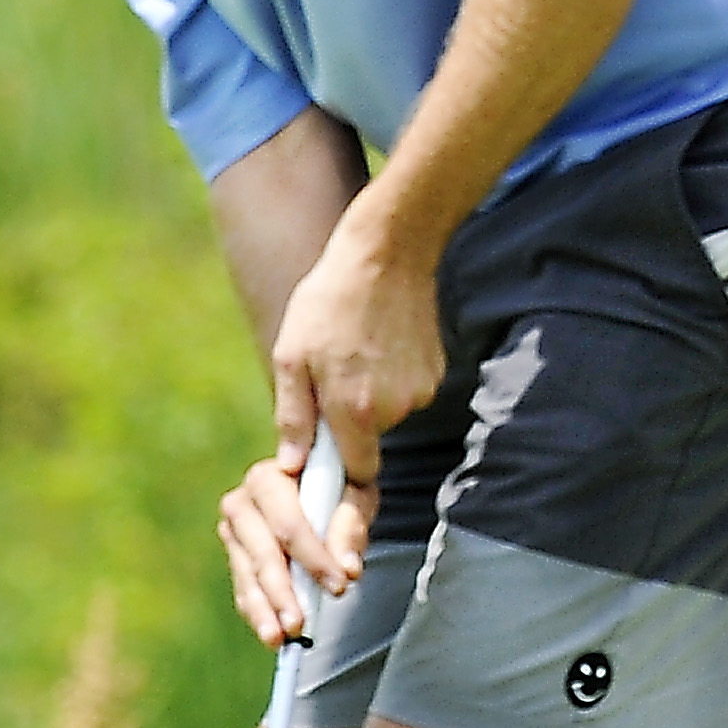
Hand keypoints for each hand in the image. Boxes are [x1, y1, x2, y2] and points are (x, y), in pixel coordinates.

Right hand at [217, 455, 372, 649]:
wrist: (315, 482)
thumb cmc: (338, 486)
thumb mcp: (355, 495)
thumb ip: (350, 526)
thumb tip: (347, 569)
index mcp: (269, 478)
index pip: (289, 524)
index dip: (313, 558)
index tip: (339, 585)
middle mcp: (242, 501)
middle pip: (262, 553)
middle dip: (282, 591)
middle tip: (299, 624)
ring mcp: (233, 530)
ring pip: (247, 575)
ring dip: (263, 609)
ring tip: (278, 639)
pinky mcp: (235, 554)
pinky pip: (243, 587)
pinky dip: (258, 611)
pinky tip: (271, 633)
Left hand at [269, 192, 444, 498]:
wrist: (387, 254)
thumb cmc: (328, 303)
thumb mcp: (291, 357)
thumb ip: (293, 417)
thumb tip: (292, 465)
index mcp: (356, 411)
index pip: (358, 474)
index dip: (342, 471)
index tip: (327, 459)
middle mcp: (395, 408)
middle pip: (371, 441)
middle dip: (351, 422)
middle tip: (330, 377)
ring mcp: (420, 390)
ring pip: (390, 413)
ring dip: (371, 395)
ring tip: (355, 350)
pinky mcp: (436, 372)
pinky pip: (408, 390)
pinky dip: (393, 376)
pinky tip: (379, 341)